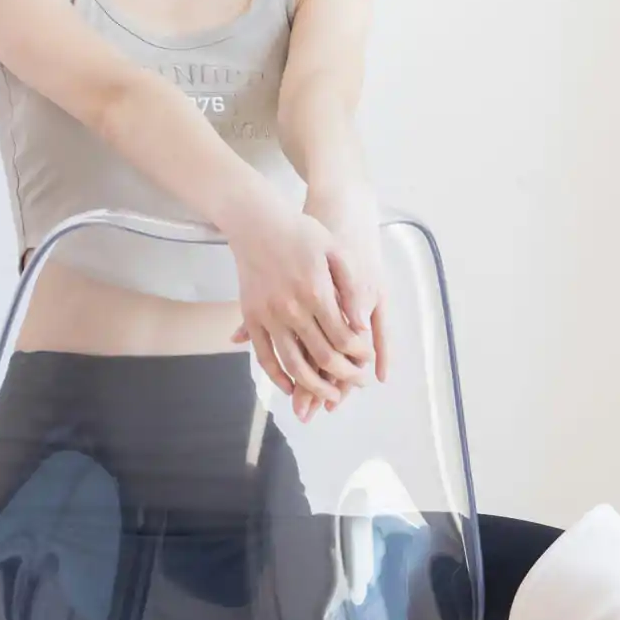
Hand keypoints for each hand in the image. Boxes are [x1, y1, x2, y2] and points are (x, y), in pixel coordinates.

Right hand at [222, 186, 374, 421]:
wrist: (256, 223)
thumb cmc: (301, 233)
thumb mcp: (335, 251)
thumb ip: (351, 288)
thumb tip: (362, 326)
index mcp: (316, 292)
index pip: (344, 337)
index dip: (359, 355)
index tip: (367, 362)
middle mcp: (292, 308)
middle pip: (322, 356)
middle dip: (343, 376)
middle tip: (357, 384)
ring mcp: (268, 315)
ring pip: (293, 365)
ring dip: (313, 387)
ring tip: (330, 397)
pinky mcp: (251, 318)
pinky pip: (263, 356)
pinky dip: (278, 377)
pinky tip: (291, 387)